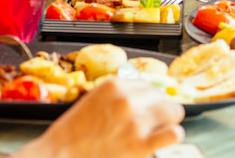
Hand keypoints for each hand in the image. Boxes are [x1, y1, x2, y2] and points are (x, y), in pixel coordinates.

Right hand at [16, 78, 184, 157]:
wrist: (60, 155)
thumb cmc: (72, 133)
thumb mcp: (93, 101)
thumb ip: (117, 95)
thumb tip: (139, 95)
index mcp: (114, 85)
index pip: (147, 84)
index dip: (147, 96)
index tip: (146, 104)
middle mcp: (127, 99)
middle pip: (161, 96)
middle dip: (158, 107)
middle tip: (153, 118)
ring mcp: (136, 122)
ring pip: (174, 112)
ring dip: (168, 120)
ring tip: (160, 128)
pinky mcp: (141, 145)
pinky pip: (174, 133)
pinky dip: (171, 135)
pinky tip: (162, 139)